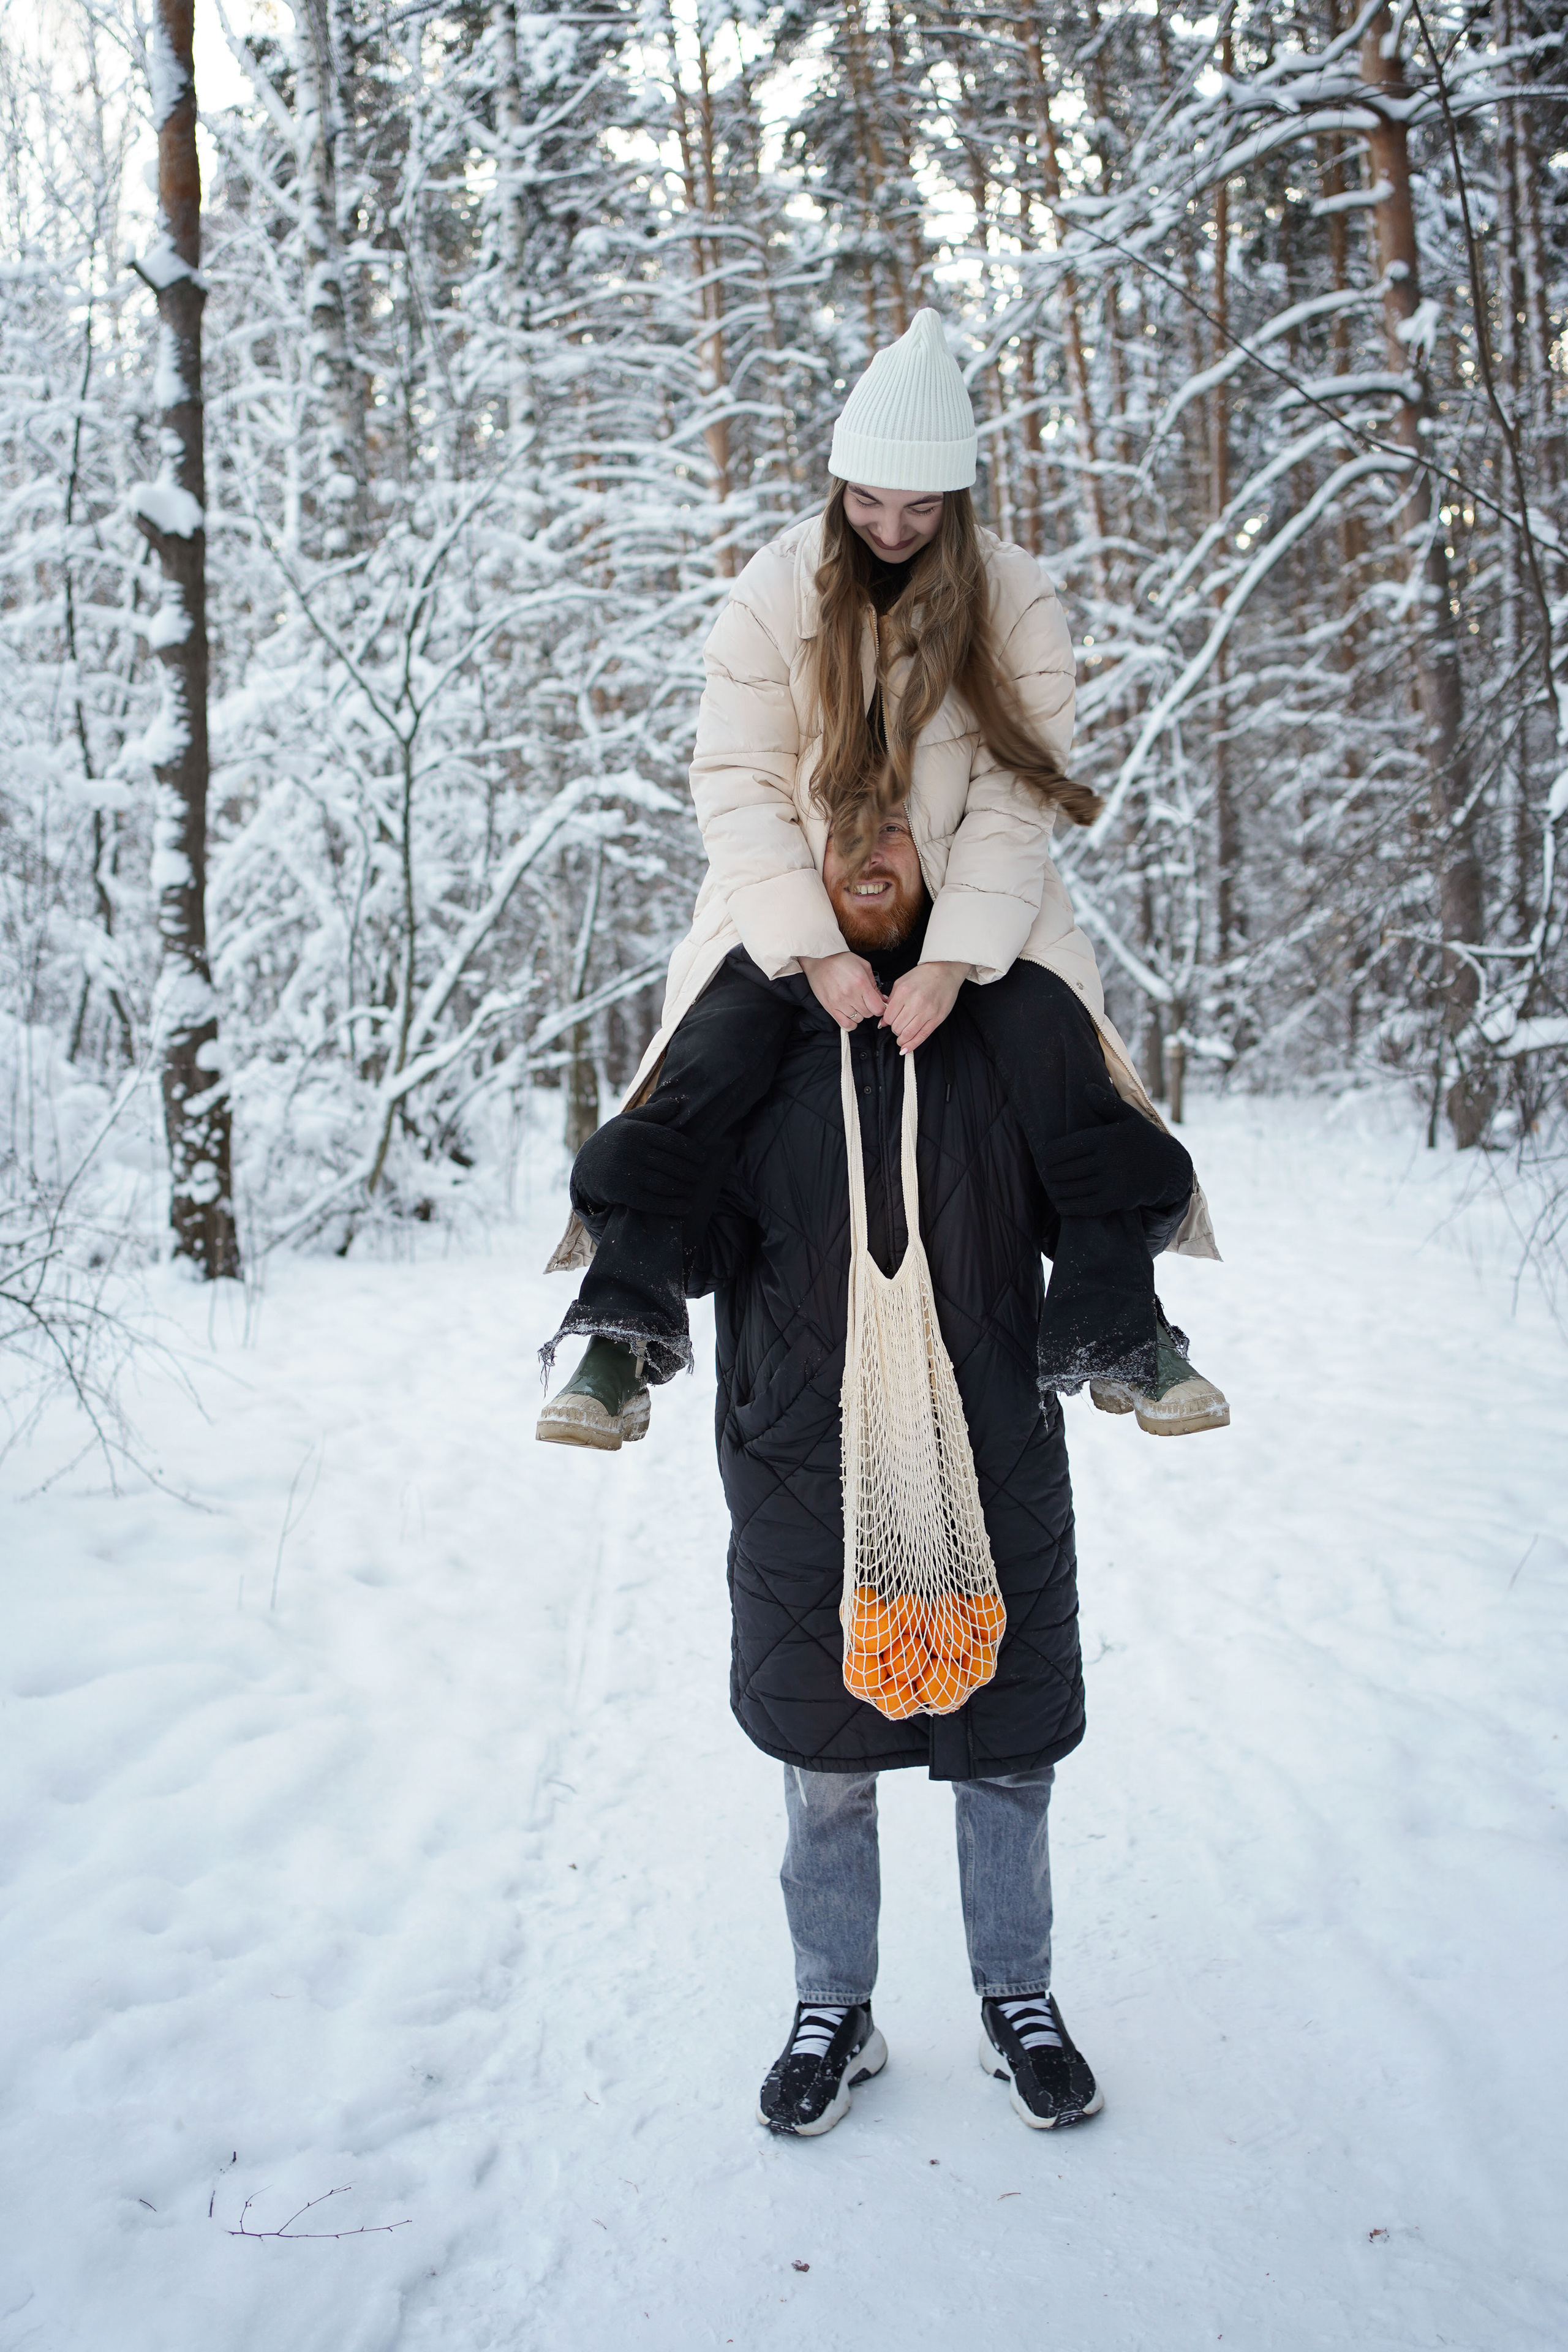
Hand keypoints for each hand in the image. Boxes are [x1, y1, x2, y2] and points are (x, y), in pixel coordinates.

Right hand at [570, 1097, 708, 1217]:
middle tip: (699, 1175)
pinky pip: (653, 1202)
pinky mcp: (624, 1194)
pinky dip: (672, 1206)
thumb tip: (677, 1104)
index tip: (703, 1157)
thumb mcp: (628, 1121)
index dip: (691, 1151)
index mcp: (634, 1131)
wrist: (585, 1168)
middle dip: (690, 1171)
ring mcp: (627, 1174)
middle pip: (671, 1163)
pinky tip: (685, 1206)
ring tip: (692, 1188)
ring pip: (665, 1183)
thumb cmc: (613, 1141)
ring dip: (683, 1188)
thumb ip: (653, 1112)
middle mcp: (630, 1152)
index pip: (671, 1140)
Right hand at [801, 950, 885, 1030]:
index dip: (881, 1007)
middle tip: (864, 1000)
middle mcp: (850, 994)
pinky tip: (850, 1015)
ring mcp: (839, 1003)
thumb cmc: (840, 963)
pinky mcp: (831, 1008)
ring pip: (858, 1019)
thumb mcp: (862, 965)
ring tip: (855, 1004)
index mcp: (860, 983)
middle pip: (868, 1014)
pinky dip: (851, 1023)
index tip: (878, 1004)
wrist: (818, 966)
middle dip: (869, 1008)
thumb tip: (883, 999)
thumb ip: (874, 983)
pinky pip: (846, 1025)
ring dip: (859, 1014)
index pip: (877, 1008)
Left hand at [881, 961, 966, 1053]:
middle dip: (895, 1029)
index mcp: (904, 992)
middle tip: (897, 1026)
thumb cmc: (923, 975)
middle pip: (897, 1027)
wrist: (945, 971)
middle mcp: (916, 1002)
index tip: (890, 1020)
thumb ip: (891, 1001)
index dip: (887, 1021)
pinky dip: (912, 1045)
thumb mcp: (901, 982)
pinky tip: (906, 1048)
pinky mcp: (937, 1018)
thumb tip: (883, 1021)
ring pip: (908, 1034)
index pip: (889, 1017)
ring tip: (901, 1038)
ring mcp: (928, 1012)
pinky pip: (922, 1036)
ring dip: (902, 1039)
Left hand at [1037, 1083, 1192, 1216]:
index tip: (1043, 1157)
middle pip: (1066, 1170)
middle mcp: (1109, 1159)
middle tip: (1044, 1174)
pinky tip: (1059, 1203)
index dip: (1049, 1155)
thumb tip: (1086, 1089)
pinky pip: (1086, 1206)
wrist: (1168, 1169)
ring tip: (1050, 1187)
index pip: (1066, 1148)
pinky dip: (1069, 1206)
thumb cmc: (1143, 1139)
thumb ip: (1107, 1103)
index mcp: (1107, 1137)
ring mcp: (1113, 1181)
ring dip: (1057, 1190)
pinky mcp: (1118, 1200)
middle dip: (1050, 1173)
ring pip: (1074, 1188)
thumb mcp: (1129, 1117)